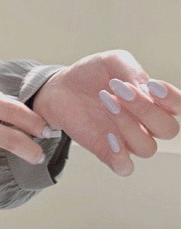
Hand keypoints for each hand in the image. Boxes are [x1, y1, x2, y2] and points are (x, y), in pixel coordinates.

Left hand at [31, 50, 180, 175]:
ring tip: (107, 103)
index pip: (178, 107)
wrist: (60, 87)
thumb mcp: (112, 61)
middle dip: (146, 110)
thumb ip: (132, 71)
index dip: (171, 99)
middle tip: (121, 92)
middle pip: (168, 130)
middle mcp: (145, 123)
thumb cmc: (91, 74)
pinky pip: (125, 167)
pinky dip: (121, 157)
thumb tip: (147, 89)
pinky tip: (108, 136)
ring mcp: (127, 139)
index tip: (150, 85)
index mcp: (153, 101)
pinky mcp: (106, 151)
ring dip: (129, 126)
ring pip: (147, 148)